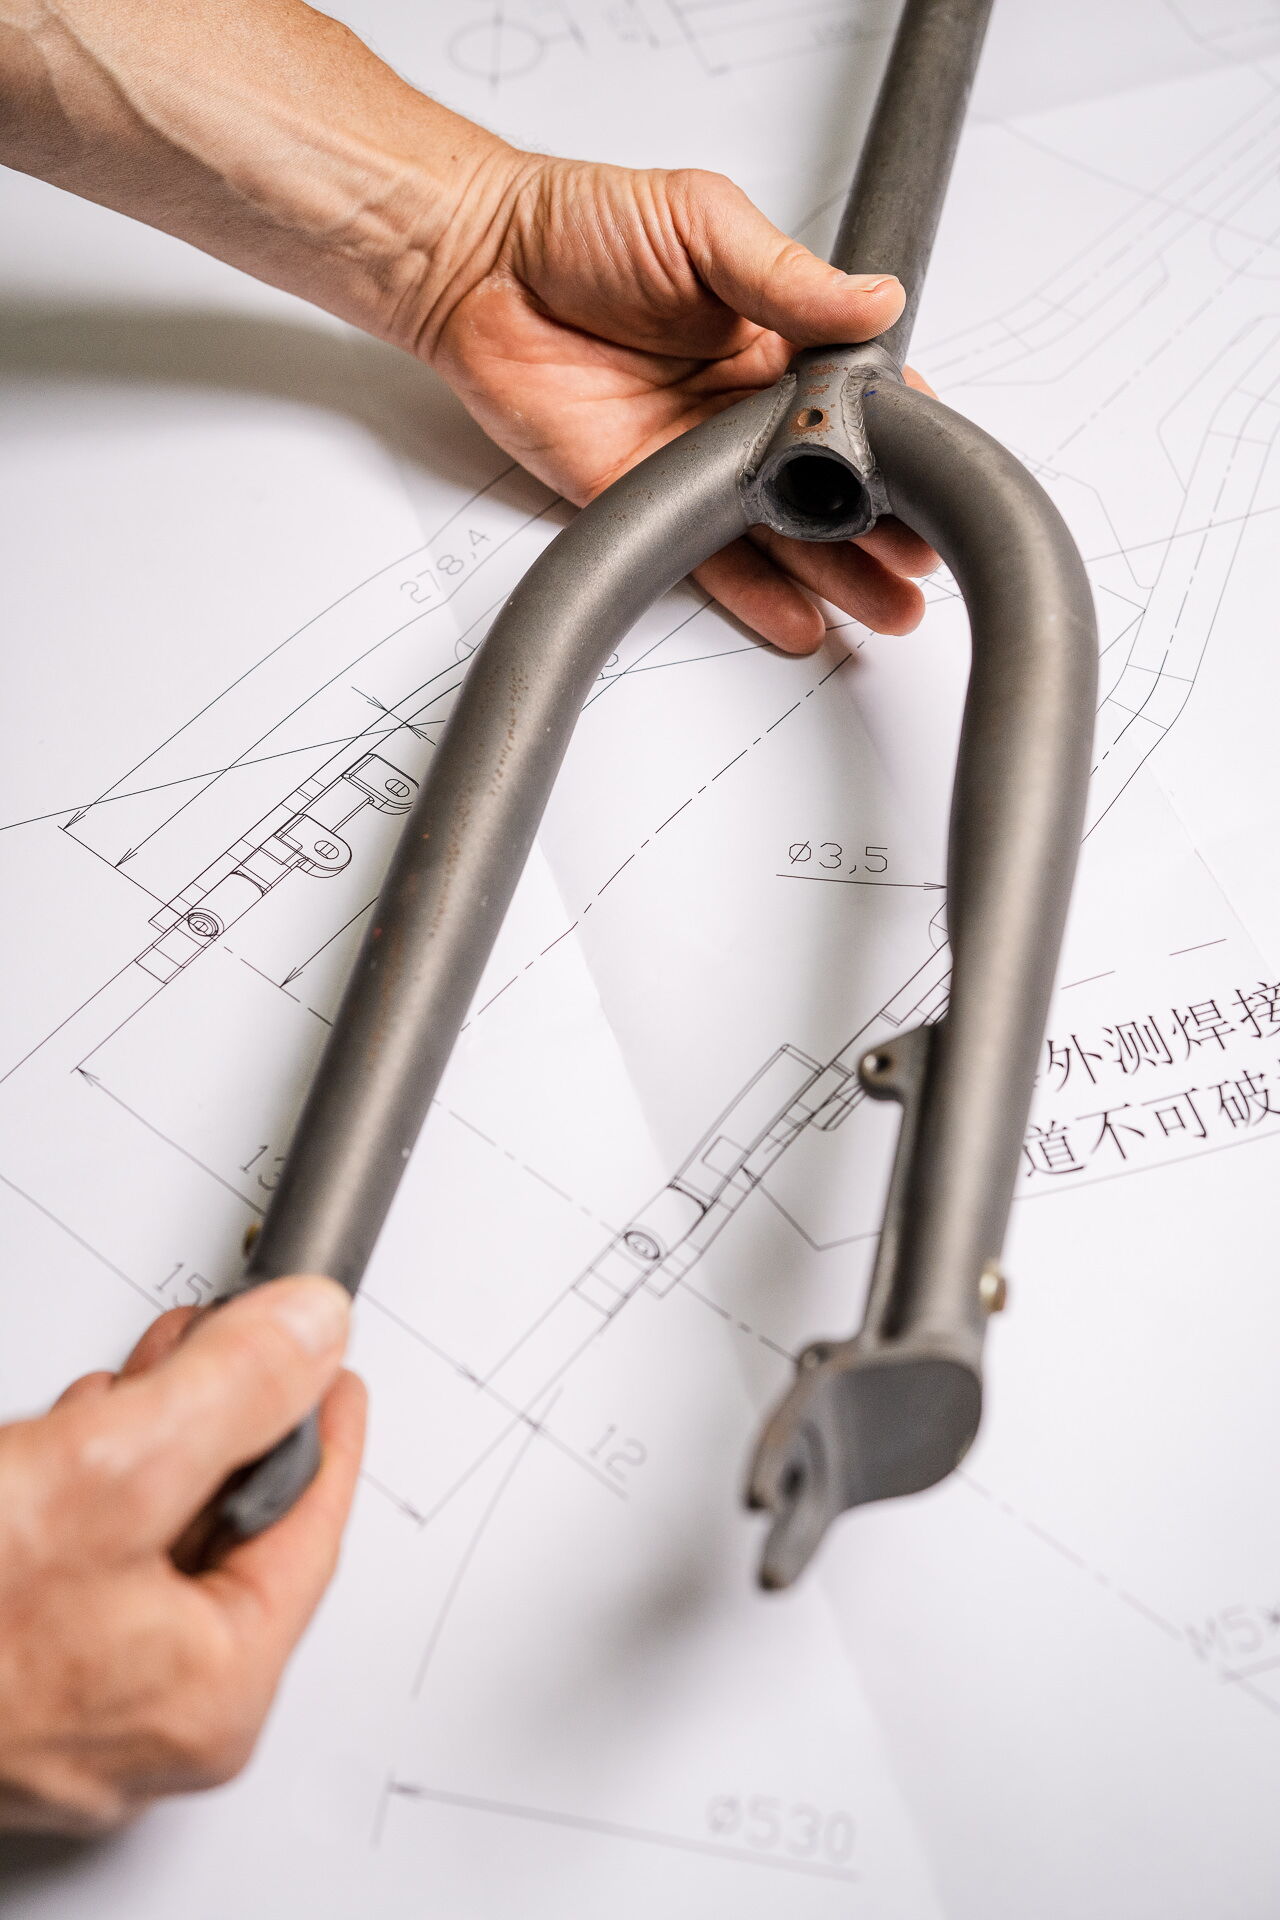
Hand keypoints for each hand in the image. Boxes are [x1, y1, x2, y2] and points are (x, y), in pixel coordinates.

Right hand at [0, 1276, 364, 1834]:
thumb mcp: (105, 1474)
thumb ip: (228, 1392)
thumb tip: (309, 1330)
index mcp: (209, 1692)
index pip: (309, 1526)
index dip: (322, 1419)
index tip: (330, 1356)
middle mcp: (147, 1717)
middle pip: (229, 1527)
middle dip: (222, 1416)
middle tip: (225, 1338)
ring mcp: (66, 1703)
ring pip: (149, 1538)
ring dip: (146, 1439)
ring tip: (127, 1381)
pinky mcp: (2, 1671)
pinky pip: (78, 1563)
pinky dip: (77, 1487)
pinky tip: (55, 1438)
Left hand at [423, 158, 938, 651]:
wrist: (476, 267)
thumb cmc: (579, 224)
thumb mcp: (704, 222)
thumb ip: (792, 277)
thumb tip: (878, 300)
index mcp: (772, 336)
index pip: (857, 397)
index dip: (901, 437)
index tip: (938, 469)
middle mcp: (740, 404)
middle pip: (830, 479)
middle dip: (884, 524)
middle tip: (925, 561)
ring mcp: (694, 456)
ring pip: (782, 528)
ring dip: (838, 570)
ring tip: (888, 604)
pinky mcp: (640, 495)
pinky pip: (706, 555)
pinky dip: (755, 593)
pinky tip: (802, 617)